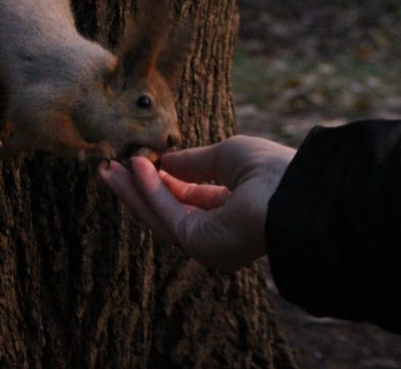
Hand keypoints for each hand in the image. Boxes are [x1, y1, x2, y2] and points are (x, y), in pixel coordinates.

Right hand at [98, 135, 295, 270]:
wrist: (291, 191)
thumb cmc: (269, 169)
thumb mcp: (224, 156)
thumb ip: (191, 162)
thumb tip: (163, 160)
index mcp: (228, 210)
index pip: (184, 198)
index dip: (158, 180)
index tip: (136, 161)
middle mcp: (215, 231)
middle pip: (164, 210)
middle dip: (135, 188)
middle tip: (108, 168)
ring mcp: (206, 242)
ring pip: (159, 216)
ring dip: (133, 191)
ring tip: (109, 168)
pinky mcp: (198, 244)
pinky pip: (166, 214)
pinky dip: (149, 191)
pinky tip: (136, 168)